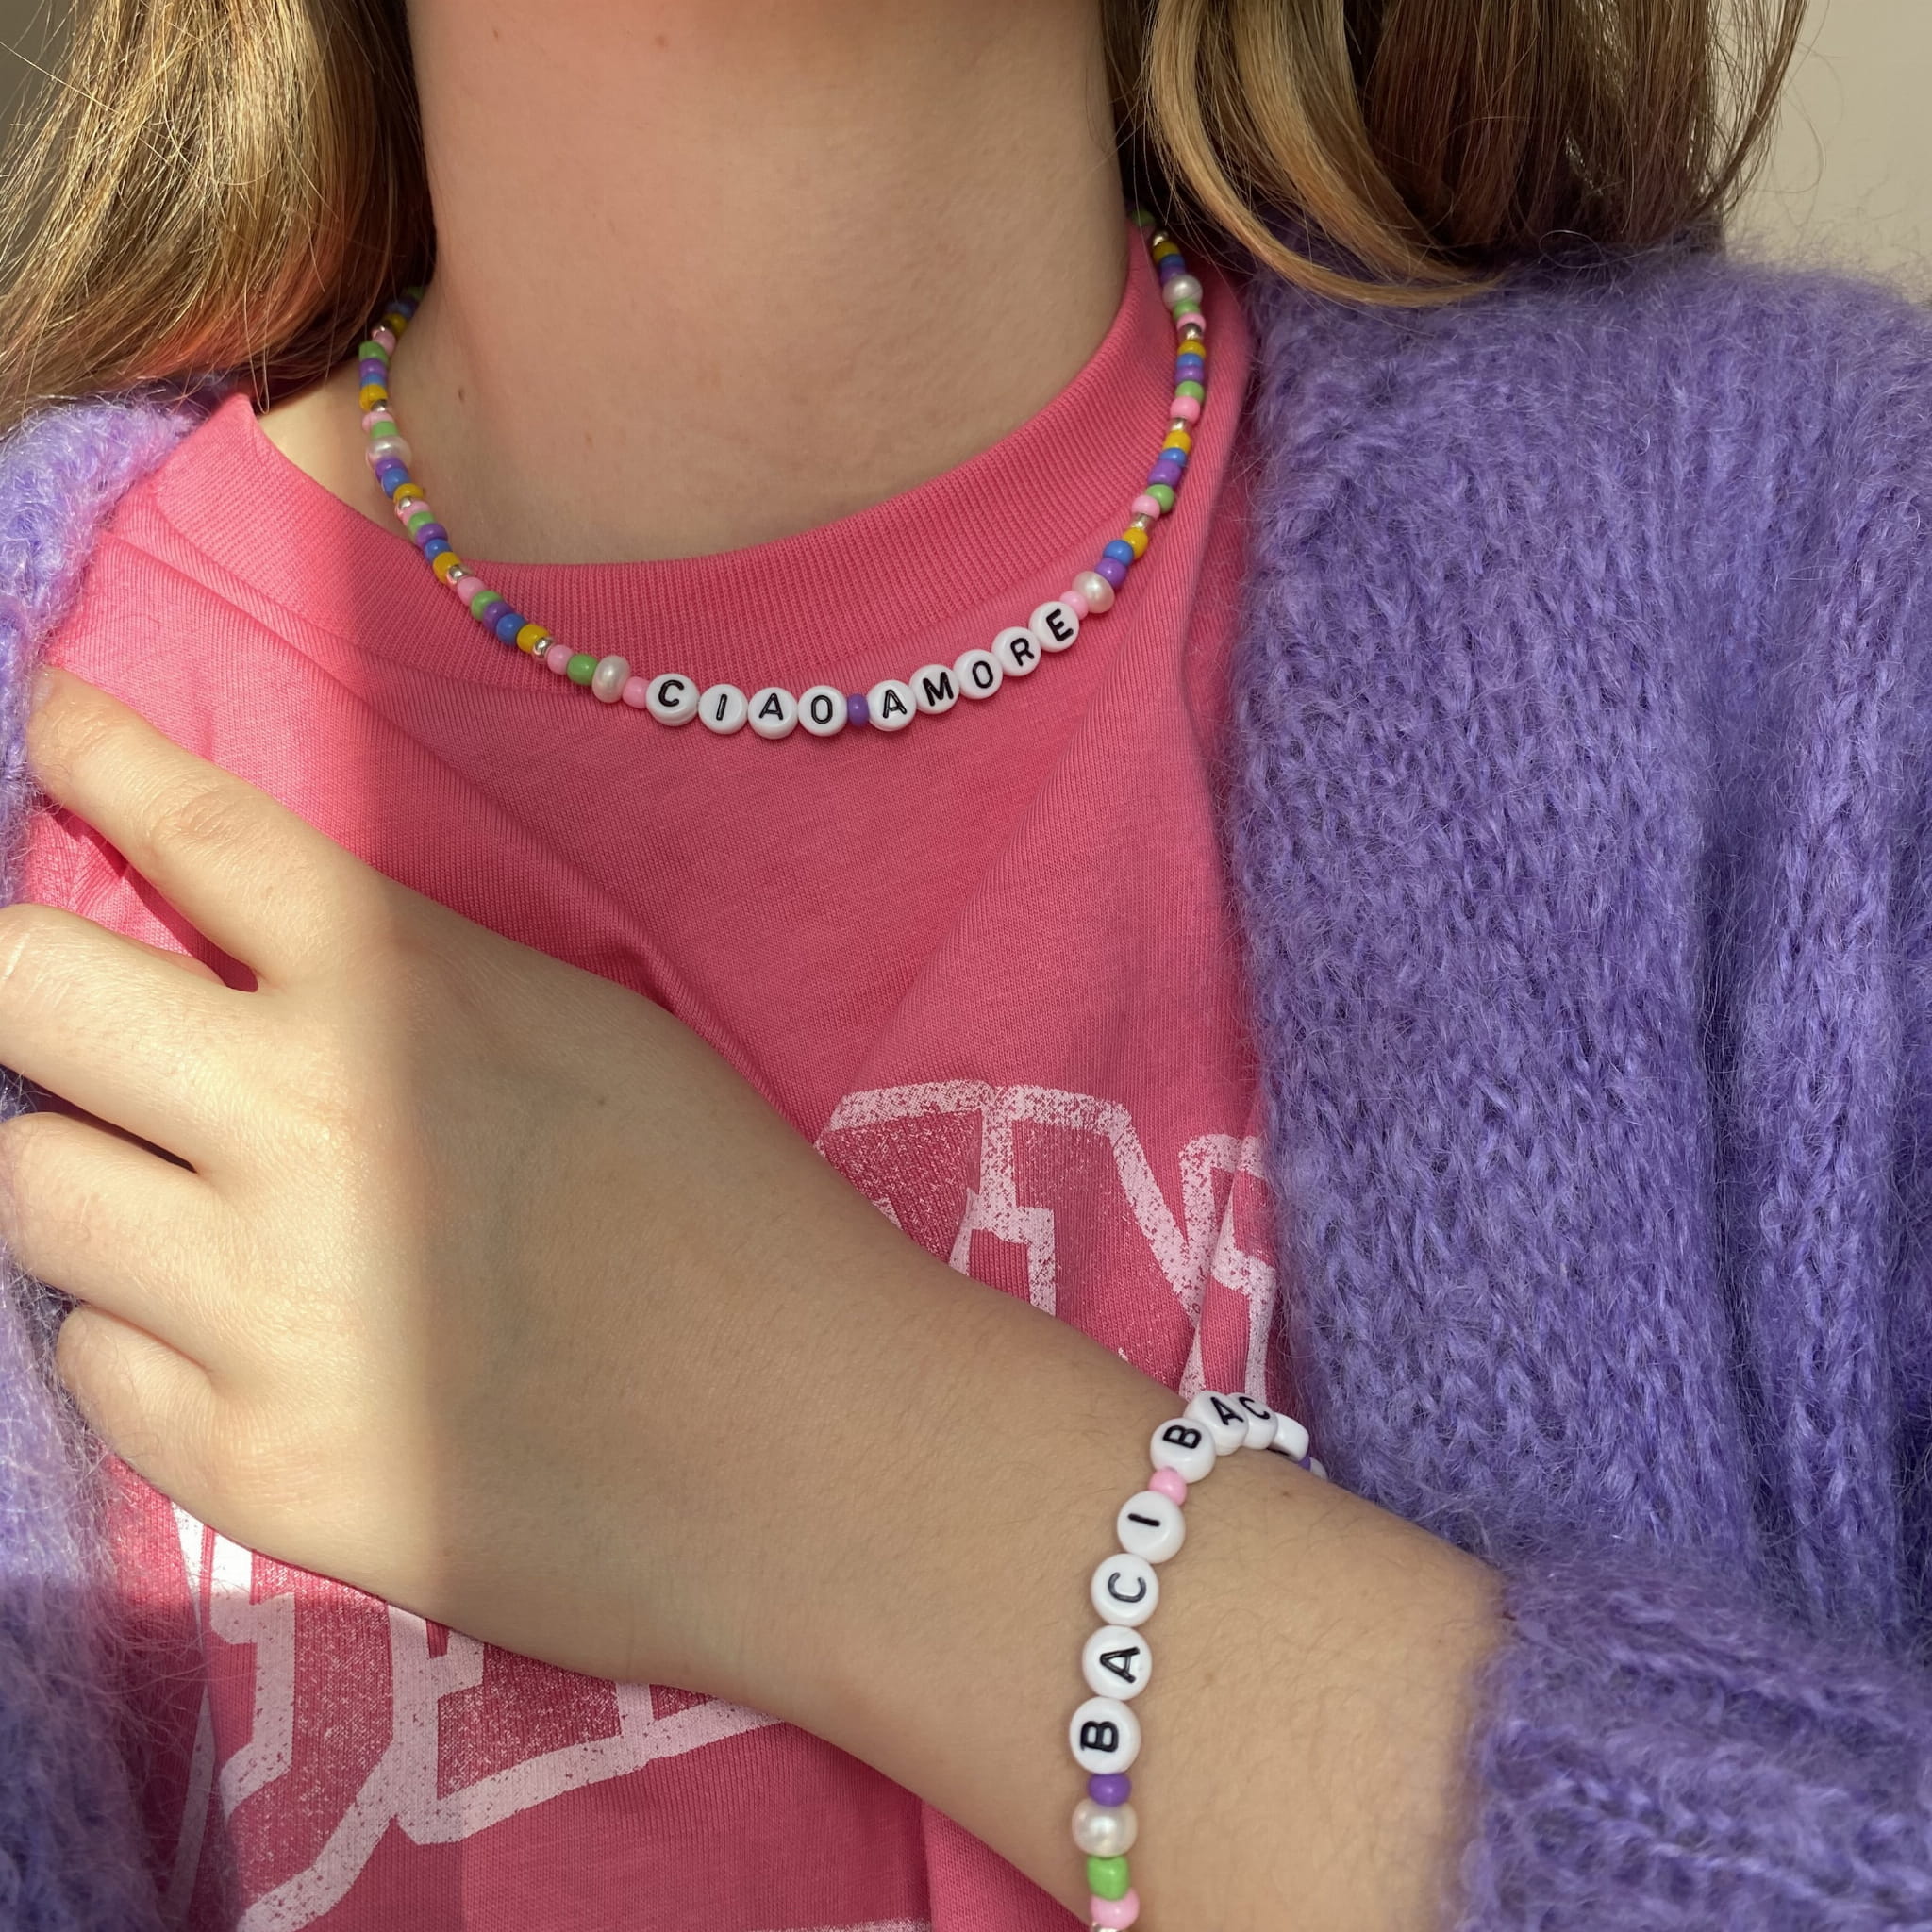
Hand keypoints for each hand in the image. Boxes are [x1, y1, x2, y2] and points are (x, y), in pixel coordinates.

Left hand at [0, 664, 941, 1689]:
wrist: (819, 1454)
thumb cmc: (739, 1216)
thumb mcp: (595, 1035)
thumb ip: (414, 982)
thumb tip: (248, 958)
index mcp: (411, 996)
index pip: (193, 830)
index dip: (89, 755)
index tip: (44, 727)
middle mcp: (304, 1127)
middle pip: (20, 993)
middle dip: (18, 982)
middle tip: (67, 1016)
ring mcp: (260, 1309)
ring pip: (22, 1188)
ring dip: (84, 1174)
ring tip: (181, 1204)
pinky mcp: (249, 1471)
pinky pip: (91, 1363)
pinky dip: (143, 1336)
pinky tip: (250, 1345)